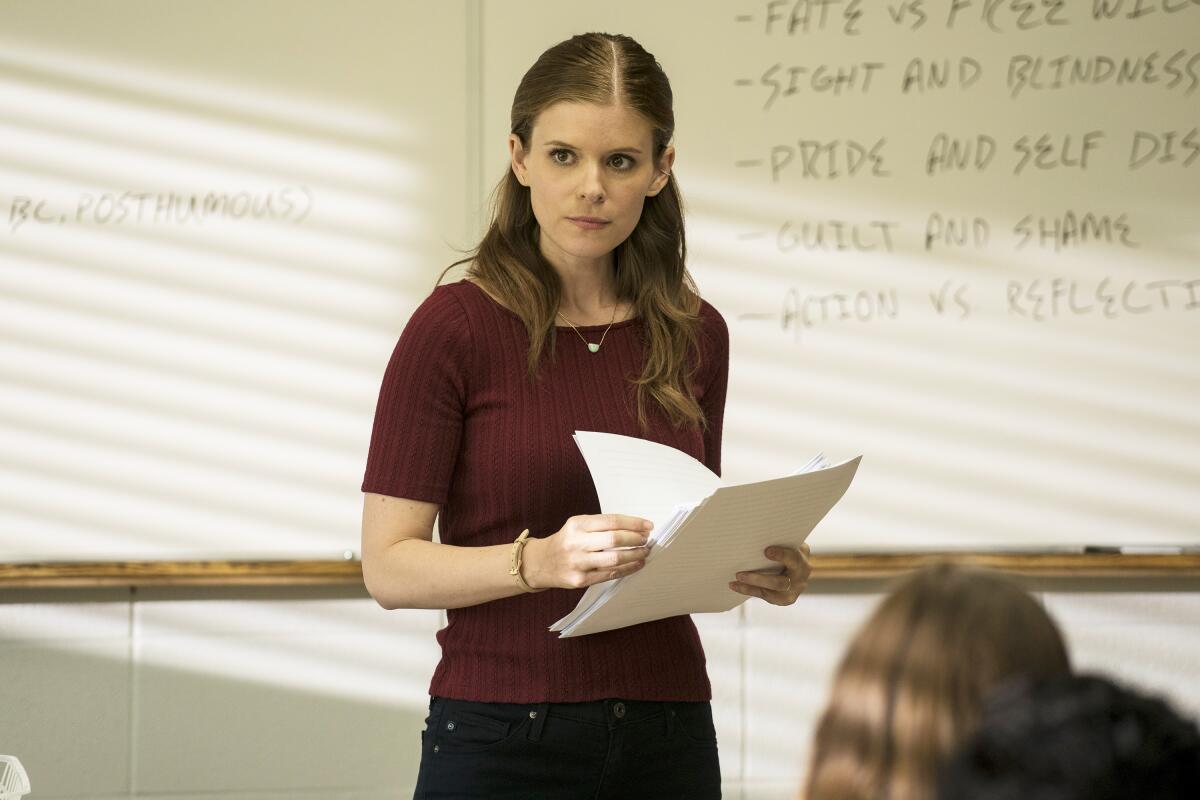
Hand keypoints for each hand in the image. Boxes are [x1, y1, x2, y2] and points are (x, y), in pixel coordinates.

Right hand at [523, 514, 651, 589]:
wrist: (540, 563)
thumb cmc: (566, 542)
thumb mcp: (578, 525)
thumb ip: (602, 526)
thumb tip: (635, 528)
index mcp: (577, 525)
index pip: (611, 521)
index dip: (633, 523)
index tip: (648, 526)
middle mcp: (576, 543)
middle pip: (614, 539)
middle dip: (636, 539)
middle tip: (646, 539)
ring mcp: (578, 563)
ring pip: (614, 559)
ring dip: (635, 555)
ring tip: (644, 552)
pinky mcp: (580, 580)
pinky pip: (609, 575)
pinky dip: (627, 569)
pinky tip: (636, 564)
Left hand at [728, 543, 811, 605]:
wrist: (793, 565)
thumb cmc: (785, 548)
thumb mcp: (786, 542)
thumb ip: (777, 541)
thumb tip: (754, 536)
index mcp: (802, 558)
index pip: (794, 558)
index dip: (782, 555)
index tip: (766, 551)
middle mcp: (801, 577)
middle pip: (780, 582)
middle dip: (758, 579)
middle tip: (739, 574)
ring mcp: (793, 590)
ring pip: (771, 592)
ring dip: (750, 586)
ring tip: (735, 579)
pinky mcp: (783, 599)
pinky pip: (765, 596)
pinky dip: (748, 590)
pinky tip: (735, 585)